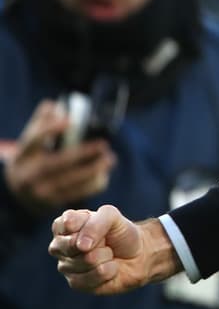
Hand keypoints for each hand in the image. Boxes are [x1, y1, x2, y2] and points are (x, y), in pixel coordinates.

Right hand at [3, 100, 115, 216]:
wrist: (19, 193)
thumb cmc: (31, 160)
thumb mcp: (30, 143)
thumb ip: (41, 123)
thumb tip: (53, 105)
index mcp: (22, 155)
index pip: (33, 140)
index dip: (50, 130)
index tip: (70, 121)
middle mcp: (27, 174)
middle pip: (56, 163)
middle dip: (82, 154)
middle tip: (103, 145)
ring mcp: (38, 191)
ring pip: (69, 181)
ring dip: (92, 170)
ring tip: (110, 159)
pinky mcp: (50, 203)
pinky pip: (74, 194)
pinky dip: (91, 185)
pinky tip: (104, 175)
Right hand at [47, 206, 179, 294]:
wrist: (138, 255)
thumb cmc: (121, 233)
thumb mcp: (112, 217)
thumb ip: (96, 223)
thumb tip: (82, 246)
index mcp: (63, 226)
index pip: (67, 223)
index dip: (88, 225)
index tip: (102, 225)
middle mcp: (60, 247)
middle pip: (73, 245)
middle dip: (99, 242)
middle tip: (105, 242)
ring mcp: (66, 266)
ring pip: (87, 261)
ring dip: (106, 256)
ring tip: (108, 255)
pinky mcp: (76, 283)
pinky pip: (93, 277)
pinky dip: (109, 271)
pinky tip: (109, 268)